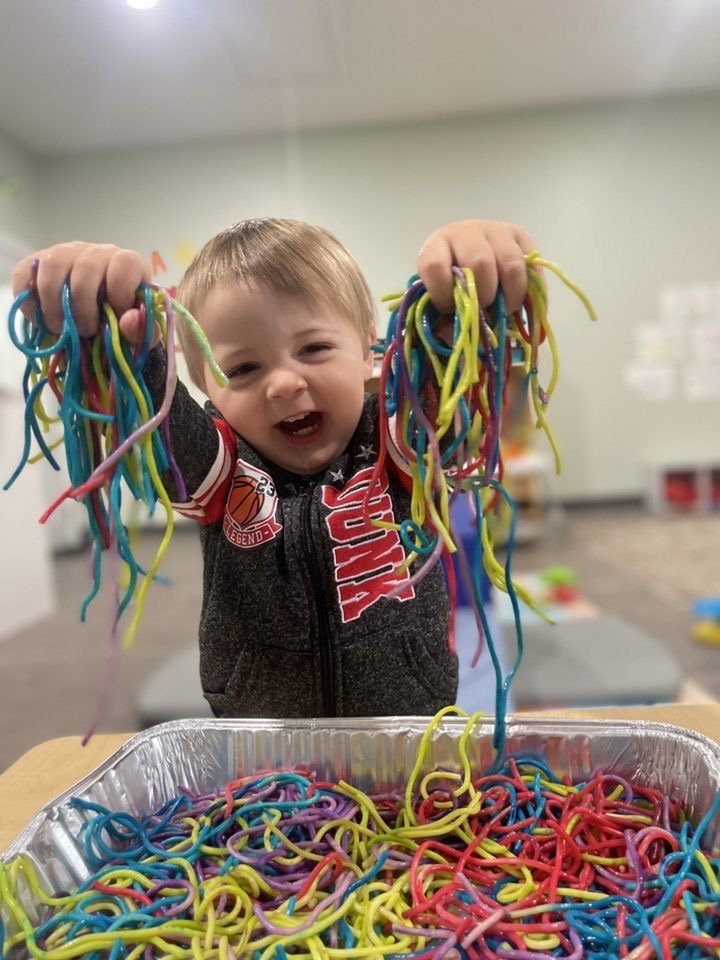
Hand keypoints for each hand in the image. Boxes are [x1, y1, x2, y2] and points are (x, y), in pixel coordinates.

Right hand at [11, 241, 154, 342]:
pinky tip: (42, 321)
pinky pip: (25, 274)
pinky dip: (30, 302)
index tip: (115, 319)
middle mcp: (96, 252)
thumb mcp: (137, 334)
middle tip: (86, 332)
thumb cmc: (119, 324)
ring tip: (61, 328)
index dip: (120, 293)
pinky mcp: (37, 263)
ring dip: (55, 304)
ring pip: (54, 265)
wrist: (95, 323)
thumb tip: (128, 321)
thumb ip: (141, 330)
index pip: (125, 263)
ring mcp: (65, 254)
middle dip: (84, 308)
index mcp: (127, 264)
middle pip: (86, 268)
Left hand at [417, 219, 537, 314]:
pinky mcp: (520, 235)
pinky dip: (530, 292)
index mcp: (436, 247)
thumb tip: (459, 335)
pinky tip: (522, 305)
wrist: (468, 255)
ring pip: (511, 263)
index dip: (444, 295)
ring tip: (506, 310)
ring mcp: (495, 231)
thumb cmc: (451, 285)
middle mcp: (465, 233)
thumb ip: (444, 321)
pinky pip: (532, 265)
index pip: (436, 267)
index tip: (450, 311)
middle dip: (484, 296)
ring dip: (511, 295)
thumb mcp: (441, 300)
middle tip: (484, 312)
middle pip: (480, 263)